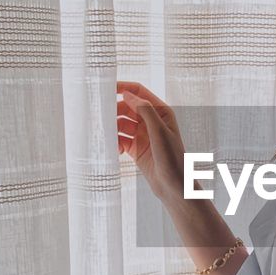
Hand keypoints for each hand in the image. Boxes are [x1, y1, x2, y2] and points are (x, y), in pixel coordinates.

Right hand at [117, 80, 187, 198]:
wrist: (174, 187)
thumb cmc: (173, 159)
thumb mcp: (159, 131)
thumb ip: (145, 111)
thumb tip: (127, 95)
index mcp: (161, 112)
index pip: (139, 92)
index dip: (123, 88)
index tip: (106, 88)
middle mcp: (151, 121)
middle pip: (126, 107)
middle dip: (114, 110)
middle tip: (101, 116)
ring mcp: (142, 134)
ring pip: (121, 123)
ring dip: (112, 127)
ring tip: (106, 134)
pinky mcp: (135, 147)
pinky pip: (120, 138)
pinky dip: (115, 141)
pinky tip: (115, 149)